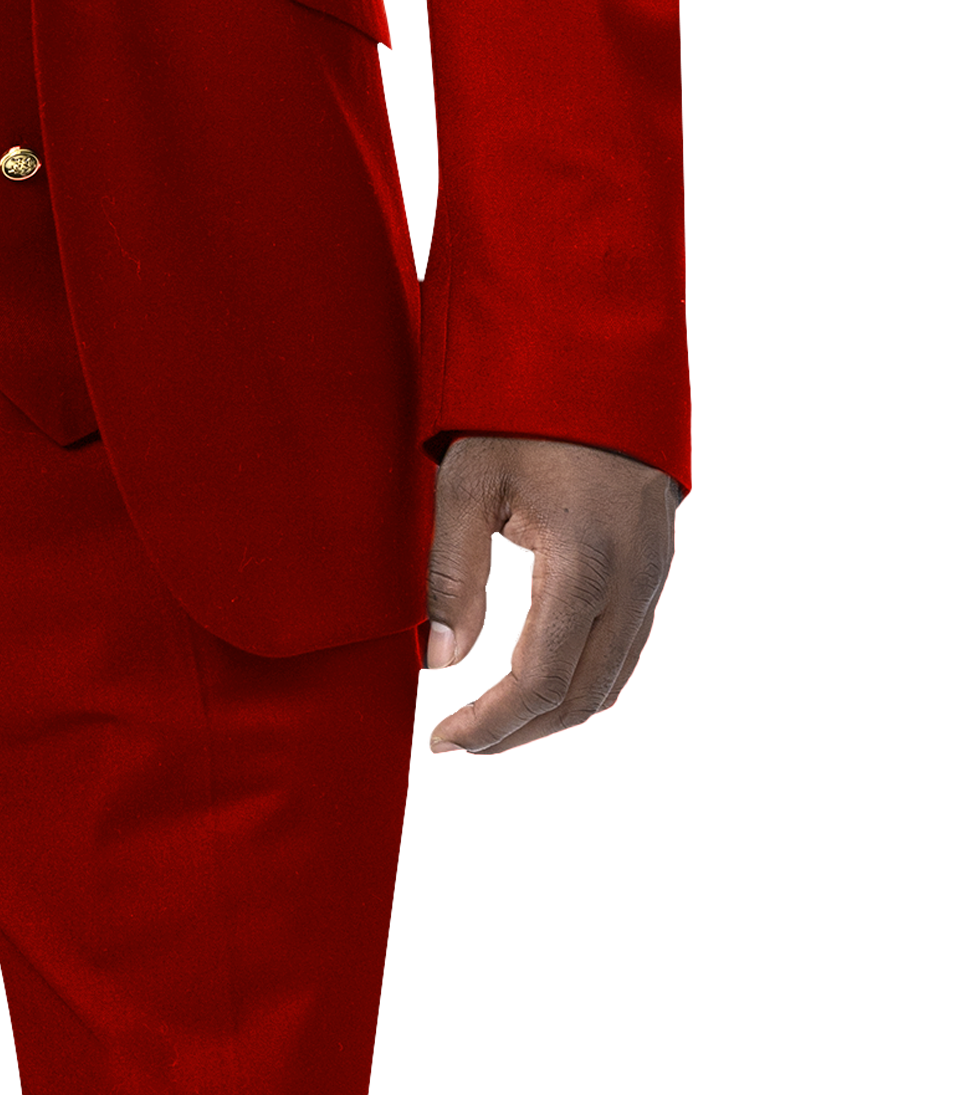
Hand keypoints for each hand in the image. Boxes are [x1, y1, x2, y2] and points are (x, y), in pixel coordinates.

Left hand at [422, 433, 679, 756]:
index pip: (543, 684)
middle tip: (459, 734)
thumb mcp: (469, 487)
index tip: (443, 738)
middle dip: (520, 727)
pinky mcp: (653, 563)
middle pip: (583, 696)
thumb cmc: (520, 418)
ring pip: (608, 676)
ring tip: (481, 704)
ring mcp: (653, 574)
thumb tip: (442, 668)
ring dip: (549, 703)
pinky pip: (619, 641)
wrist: (592, 356)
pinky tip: (519, 659)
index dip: (492, 724)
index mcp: (585, 566)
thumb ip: (455, 580)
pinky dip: (573, 666)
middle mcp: (633, 581)